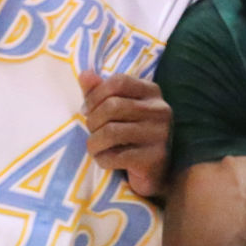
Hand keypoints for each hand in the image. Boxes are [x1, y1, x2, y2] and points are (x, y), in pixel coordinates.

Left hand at [80, 70, 171, 200]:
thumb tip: (85, 74)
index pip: (118, 81)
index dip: (95, 95)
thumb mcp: (116, 109)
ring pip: (111, 132)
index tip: (87, 110)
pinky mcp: (155, 158)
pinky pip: (116, 156)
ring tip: (95, 147)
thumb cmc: (130, 135)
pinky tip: (105, 160)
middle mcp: (160, 109)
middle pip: (112, 106)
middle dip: (92, 121)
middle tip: (91, 132)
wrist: (154, 171)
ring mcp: (160, 134)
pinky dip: (103, 159)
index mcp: (152, 92)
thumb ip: (99, 91)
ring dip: (94, 142)